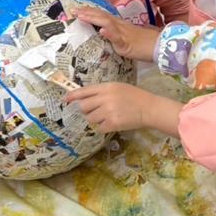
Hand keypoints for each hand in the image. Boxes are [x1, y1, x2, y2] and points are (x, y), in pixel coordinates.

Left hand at [66, 83, 180, 135]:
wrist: (149, 108)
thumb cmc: (135, 96)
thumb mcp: (118, 88)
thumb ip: (102, 92)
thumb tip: (85, 99)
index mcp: (107, 87)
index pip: (84, 91)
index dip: (73, 96)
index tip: (66, 99)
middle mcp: (105, 98)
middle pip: (84, 106)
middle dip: (87, 110)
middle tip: (97, 111)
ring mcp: (108, 111)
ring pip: (90, 118)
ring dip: (96, 119)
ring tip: (108, 117)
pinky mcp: (112, 123)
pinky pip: (99, 128)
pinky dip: (104, 127)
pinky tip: (114, 123)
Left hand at [75, 7, 158, 60]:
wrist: (160, 46)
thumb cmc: (145, 44)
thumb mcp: (128, 37)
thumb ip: (117, 35)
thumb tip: (105, 34)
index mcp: (119, 25)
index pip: (103, 16)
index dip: (91, 11)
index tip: (78, 9)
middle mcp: (120, 26)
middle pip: (102, 16)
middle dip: (87, 12)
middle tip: (73, 10)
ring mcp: (123, 33)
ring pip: (107, 23)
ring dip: (93, 18)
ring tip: (82, 15)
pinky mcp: (127, 43)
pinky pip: (117, 37)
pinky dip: (109, 33)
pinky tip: (102, 31)